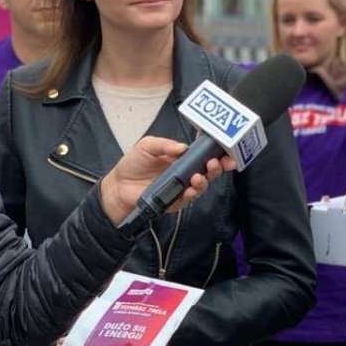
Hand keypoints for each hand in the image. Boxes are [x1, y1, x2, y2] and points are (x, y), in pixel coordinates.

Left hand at [99, 135, 236, 224]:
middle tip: (216, 163)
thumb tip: (183, 147)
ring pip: (202, 186)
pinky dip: (191, 194)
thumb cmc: (133, 164)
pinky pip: (188, 199)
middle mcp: (186, 172)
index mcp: (182, 157)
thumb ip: (164, 145)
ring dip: (204, 181)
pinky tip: (189, 189)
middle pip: (210, 170)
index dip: (218, 153)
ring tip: (198, 177)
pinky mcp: (175, 201)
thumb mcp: (147, 146)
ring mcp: (182, 187)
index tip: (227, 151)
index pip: (205, 154)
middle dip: (218, 167)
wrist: (118, 186)